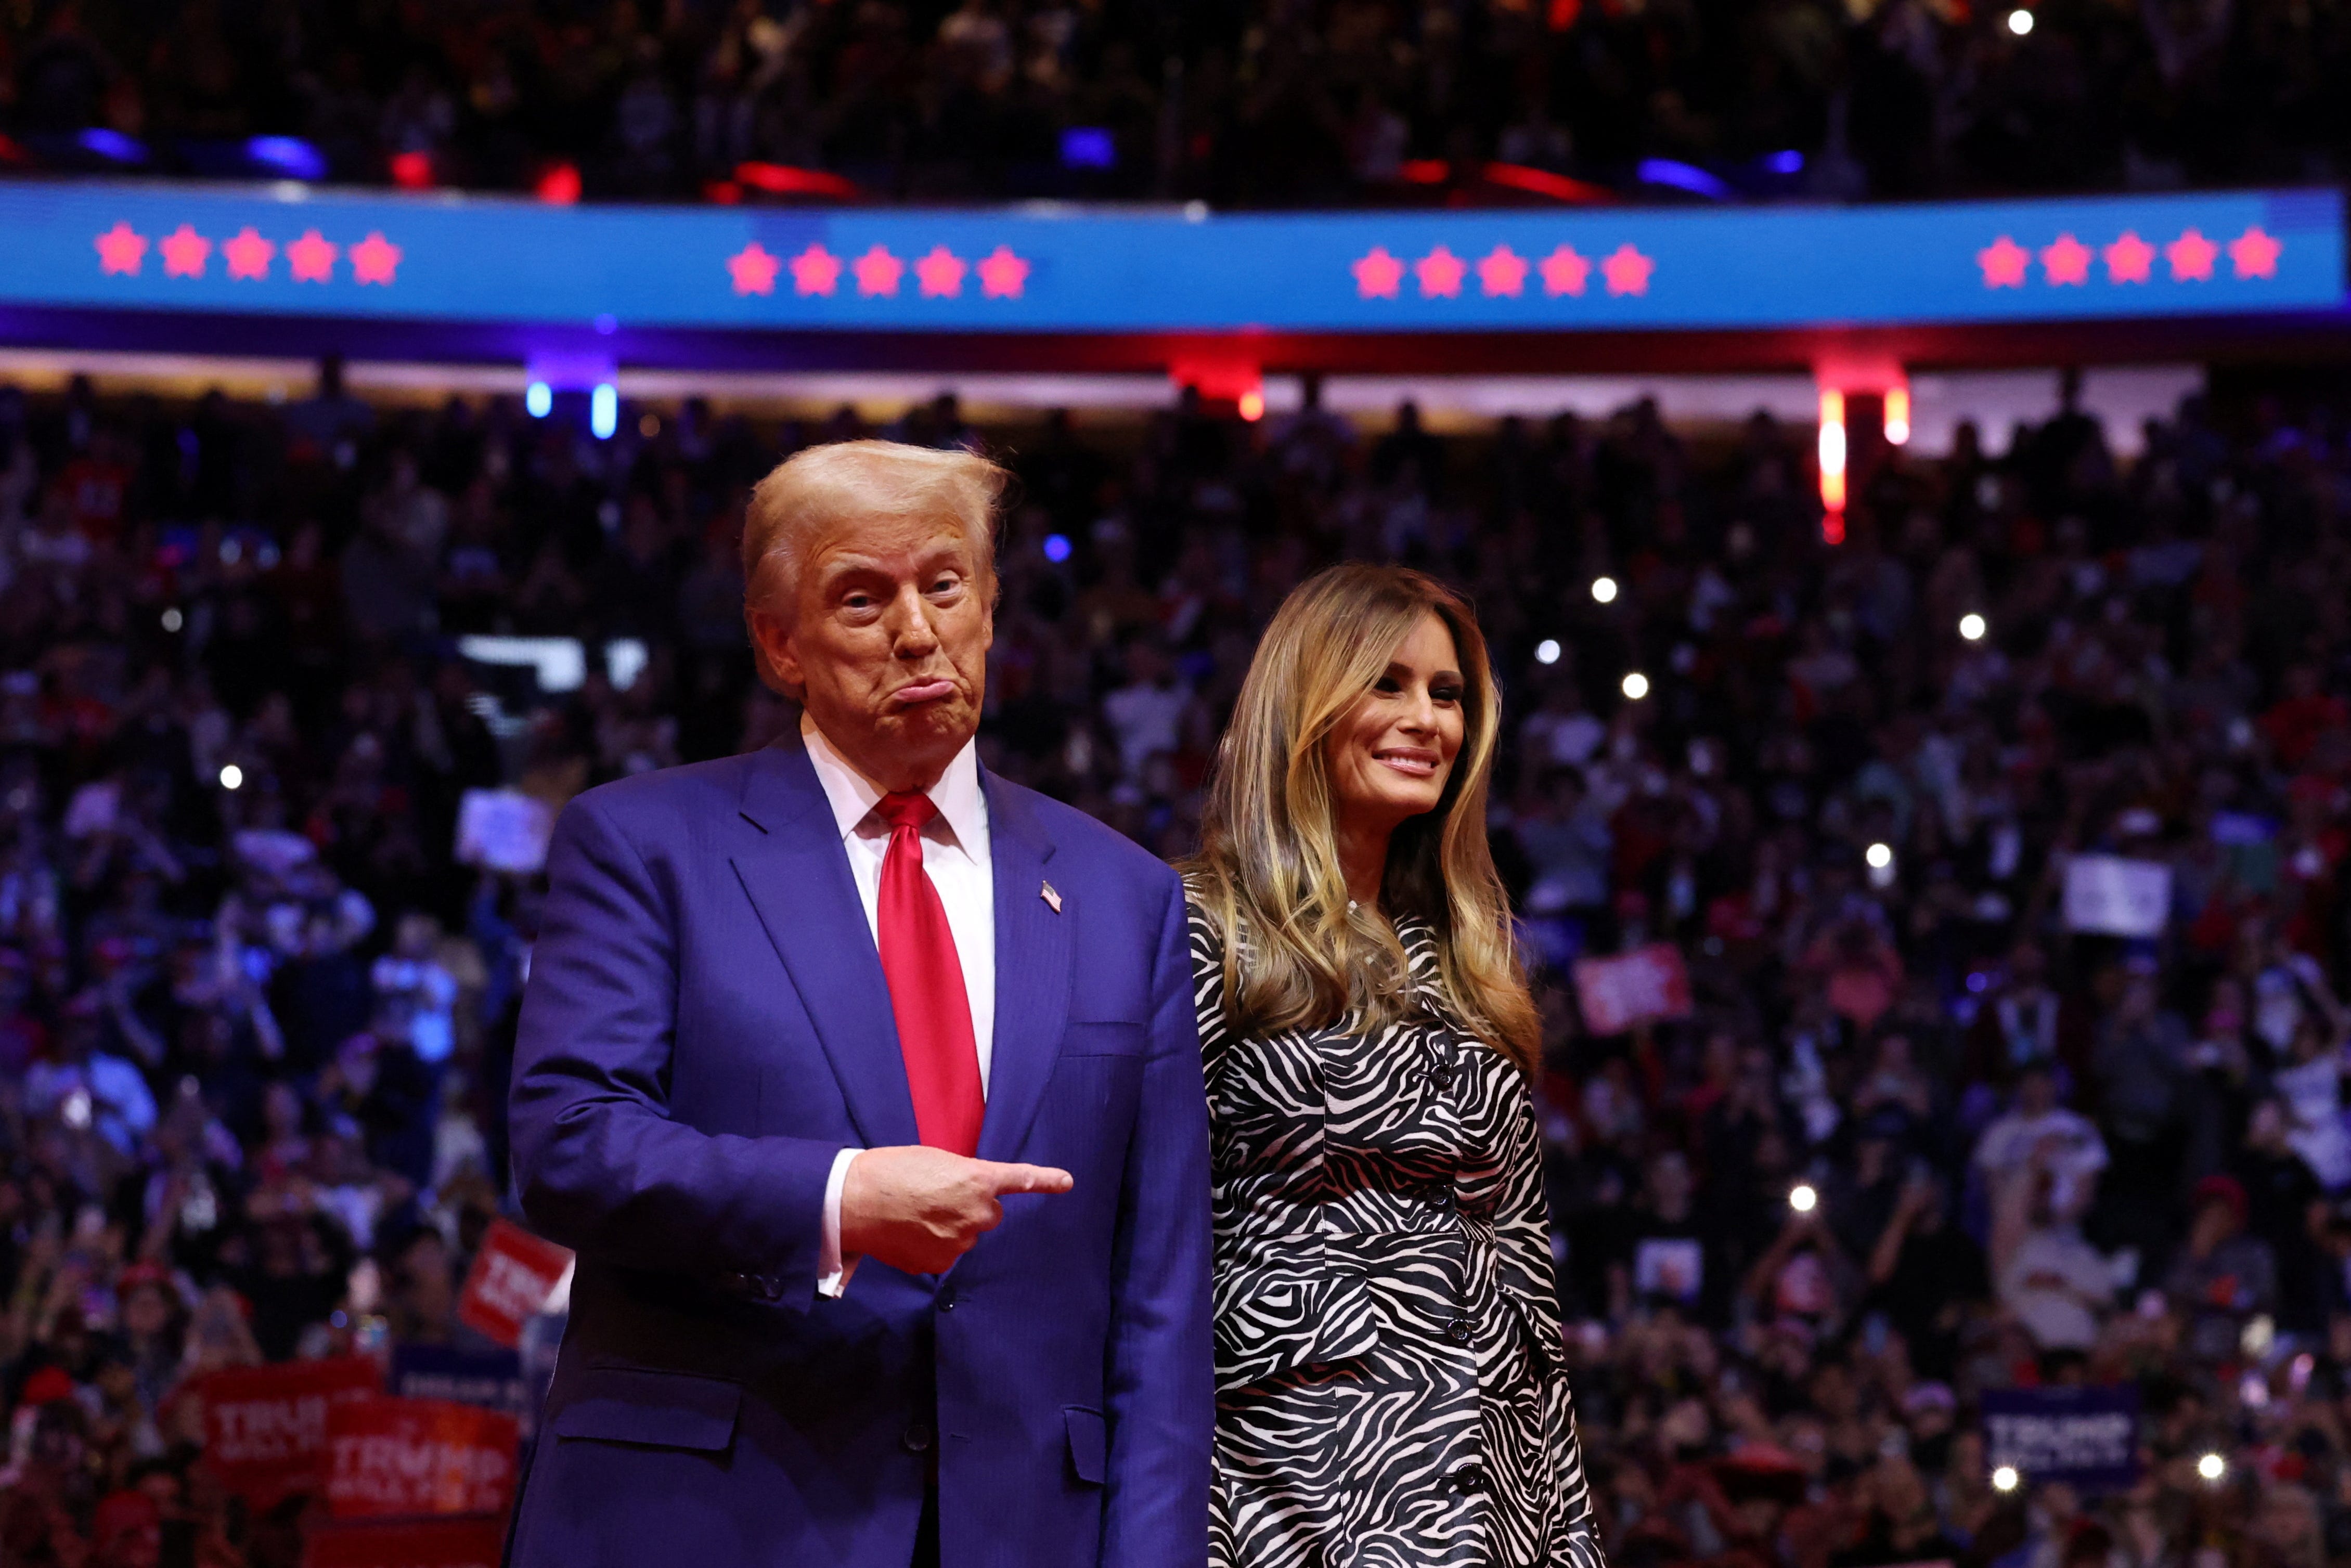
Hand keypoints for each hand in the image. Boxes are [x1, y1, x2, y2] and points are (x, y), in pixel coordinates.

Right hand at [839, 1146, 1072, 1275]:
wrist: (855, 1200)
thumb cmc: (892, 1171)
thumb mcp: (936, 1161)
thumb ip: (963, 1178)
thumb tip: (967, 1196)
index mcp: (977, 1180)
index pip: (1019, 1179)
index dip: (1045, 1180)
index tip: (1066, 1182)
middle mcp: (976, 1214)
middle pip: (988, 1214)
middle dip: (970, 1208)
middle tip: (937, 1197)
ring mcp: (959, 1242)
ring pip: (965, 1235)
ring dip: (950, 1227)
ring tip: (916, 1213)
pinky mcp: (939, 1263)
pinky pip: (945, 1253)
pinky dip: (932, 1245)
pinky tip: (910, 1232)